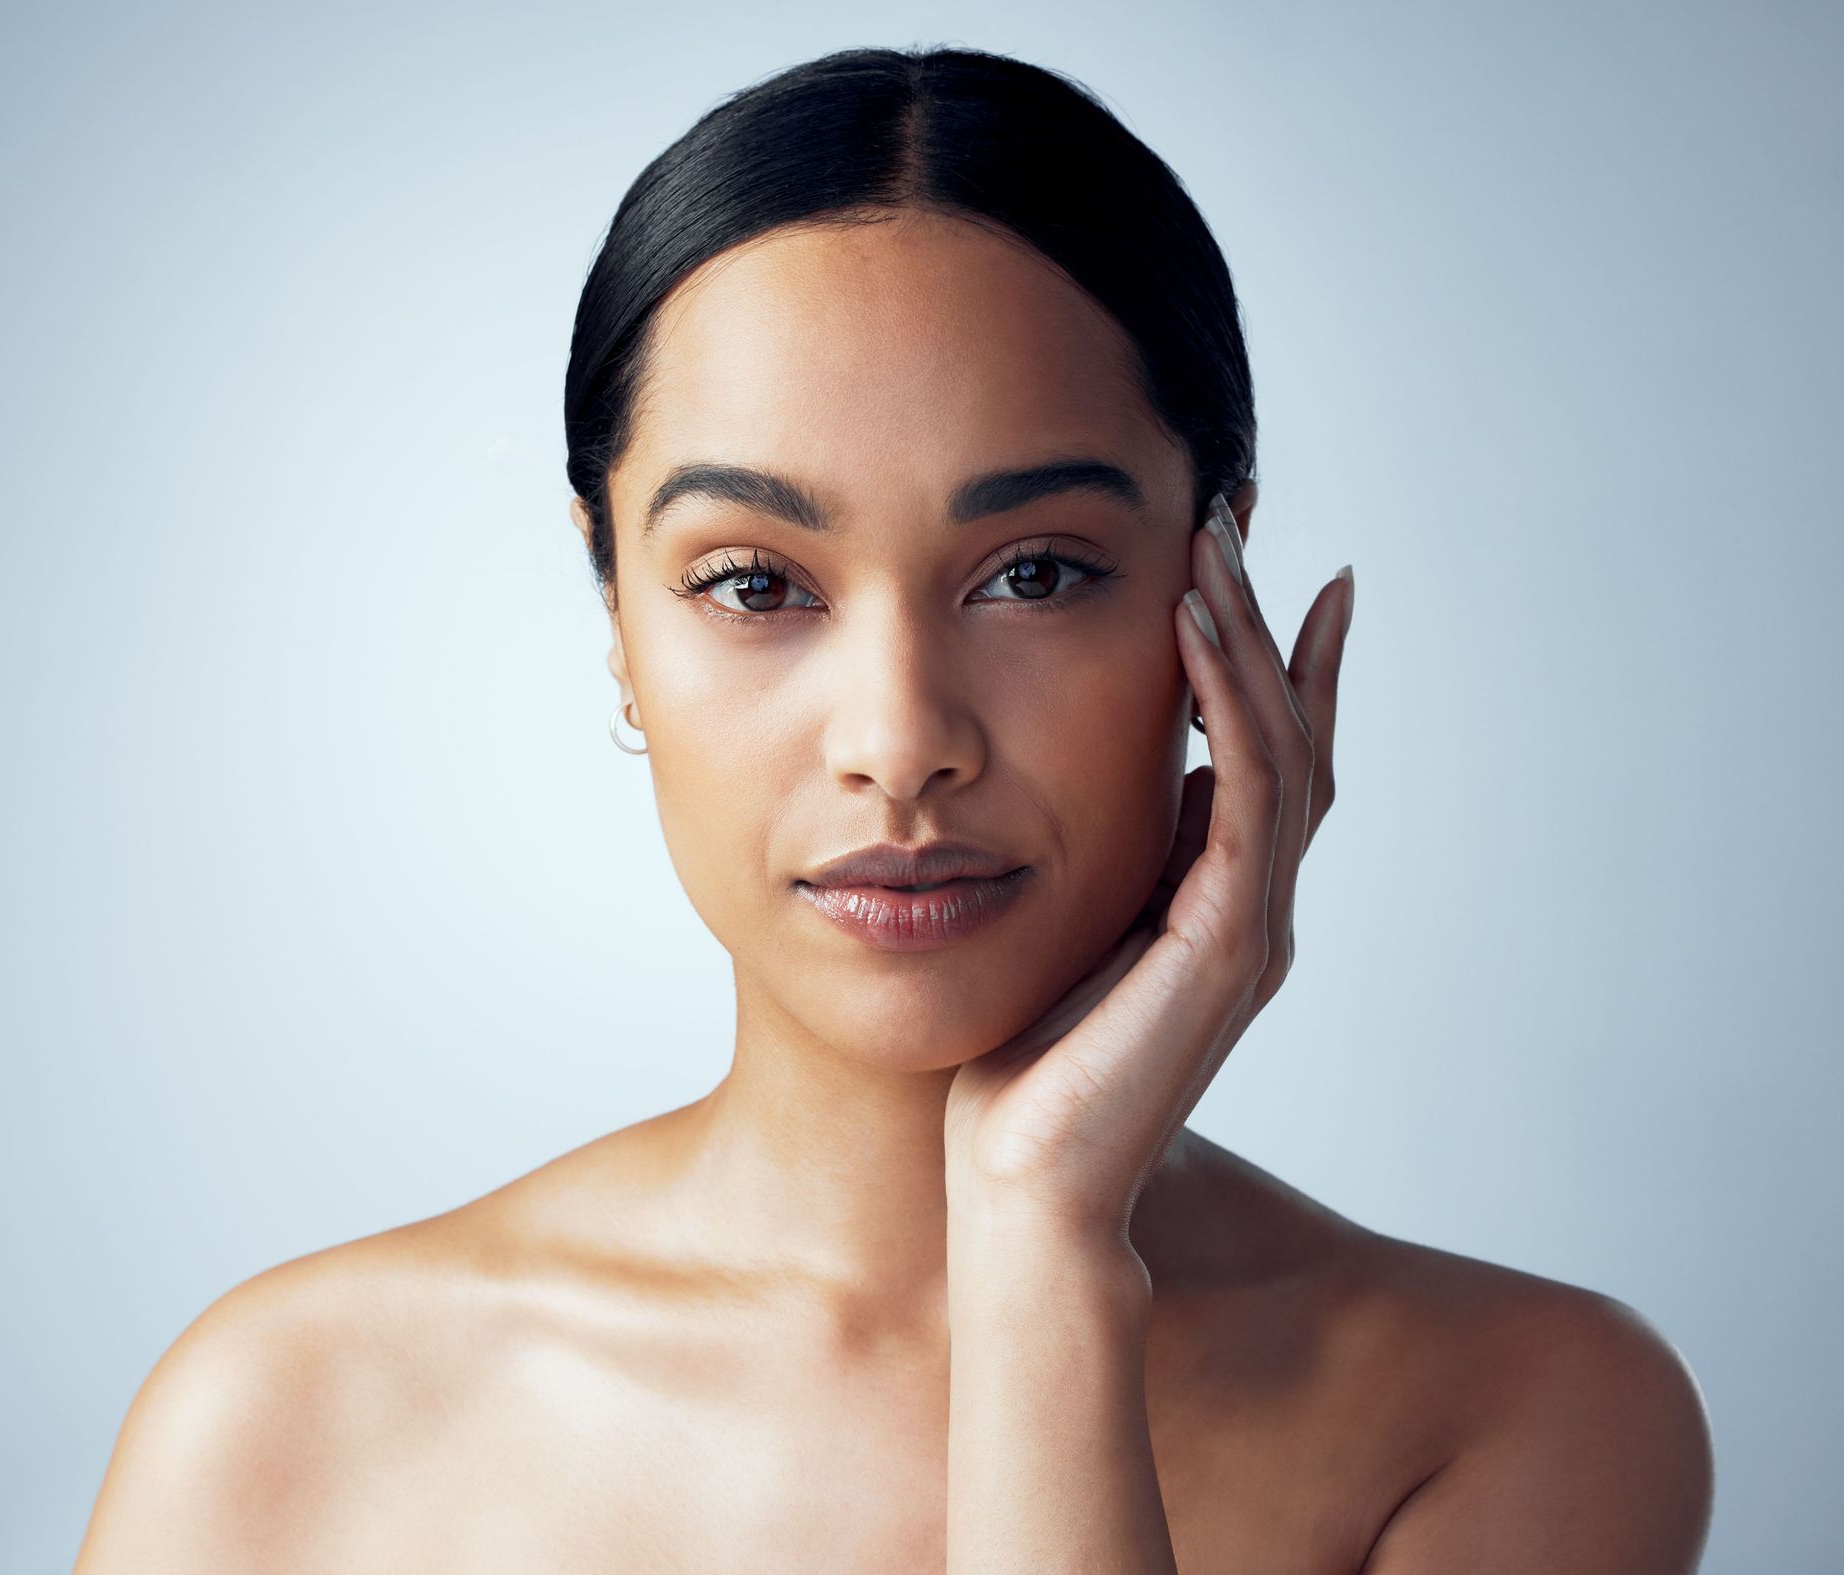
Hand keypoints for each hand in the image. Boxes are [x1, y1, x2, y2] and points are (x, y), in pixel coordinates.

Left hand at [944, 497, 1352, 1238]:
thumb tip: (1128, 775)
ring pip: (1279, 750)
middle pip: (1288, 734)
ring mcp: (1252, 928)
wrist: (1020, 1186)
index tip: (1247, 564)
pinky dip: (1231, 707)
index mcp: (1217, 905)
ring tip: (1216, 544)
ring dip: (1250, 639)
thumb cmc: (1025, 1067)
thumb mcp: (1067, 933)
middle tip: (1235, 517)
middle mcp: (1253, 910)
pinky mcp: (1228, 945)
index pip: (1261, 757)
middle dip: (1264, 620)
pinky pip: (1244, 796)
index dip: (1267, 658)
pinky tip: (1196, 631)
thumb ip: (1112, 862)